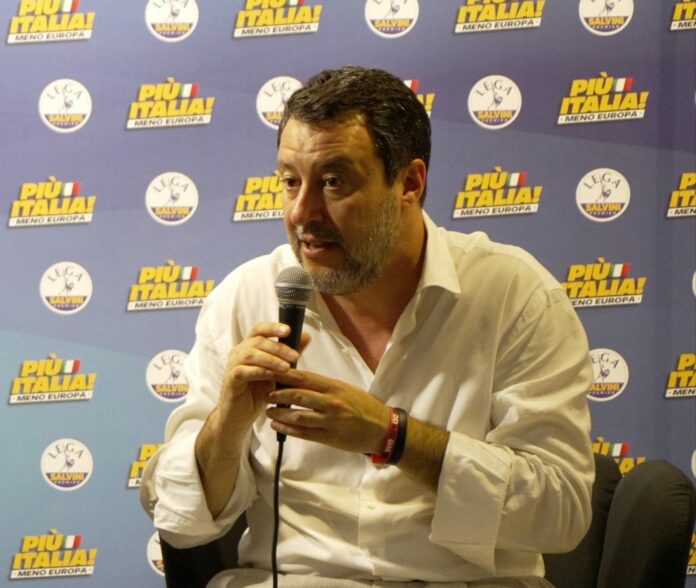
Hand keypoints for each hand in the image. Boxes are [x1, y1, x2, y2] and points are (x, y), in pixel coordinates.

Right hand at [218, 322, 308, 438]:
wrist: (241, 416)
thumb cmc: (259, 392)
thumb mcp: (277, 372)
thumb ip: (289, 354)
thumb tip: (306, 336)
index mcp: (250, 346)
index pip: (259, 329)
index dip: (273, 327)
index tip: (288, 330)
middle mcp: (239, 352)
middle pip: (257, 340)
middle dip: (278, 347)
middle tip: (295, 357)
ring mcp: (232, 366)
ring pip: (249, 354)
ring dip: (270, 359)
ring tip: (286, 368)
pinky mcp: (230, 381)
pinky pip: (241, 371)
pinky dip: (257, 371)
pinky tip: (269, 376)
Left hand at [267, 369, 389, 454]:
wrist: (383, 429)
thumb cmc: (363, 406)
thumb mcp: (346, 389)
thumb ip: (324, 386)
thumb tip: (300, 380)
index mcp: (335, 387)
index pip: (305, 378)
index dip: (285, 376)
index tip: (272, 373)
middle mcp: (332, 402)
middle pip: (298, 396)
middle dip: (279, 394)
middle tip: (266, 393)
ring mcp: (330, 421)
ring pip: (298, 416)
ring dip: (280, 413)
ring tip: (268, 411)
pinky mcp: (330, 438)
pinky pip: (305, 433)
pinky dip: (288, 429)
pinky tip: (278, 425)